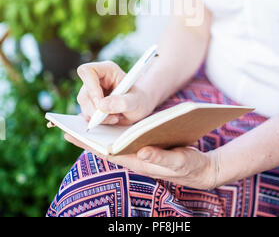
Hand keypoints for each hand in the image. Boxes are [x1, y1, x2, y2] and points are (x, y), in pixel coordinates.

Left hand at [64, 133, 216, 189]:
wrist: (198, 169)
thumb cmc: (188, 166)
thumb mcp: (178, 161)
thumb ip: (161, 158)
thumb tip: (141, 151)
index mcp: (139, 161)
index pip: (108, 153)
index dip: (89, 144)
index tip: (69, 134)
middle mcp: (135, 157)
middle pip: (106, 147)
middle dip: (88, 137)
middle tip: (68, 126)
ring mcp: (139, 153)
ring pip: (113, 143)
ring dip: (99, 134)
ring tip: (83, 122)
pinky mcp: (144, 148)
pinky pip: (124, 140)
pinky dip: (113, 132)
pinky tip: (109, 123)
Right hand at [76, 61, 155, 125]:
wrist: (140, 108)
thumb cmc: (140, 100)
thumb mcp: (136, 101)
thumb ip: (122, 102)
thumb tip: (102, 105)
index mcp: (107, 70)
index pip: (87, 71)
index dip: (91, 87)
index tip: (101, 102)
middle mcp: (96, 79)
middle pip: (84, 94)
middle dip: (96, 109)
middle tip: (113, 116)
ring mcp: (91, 92)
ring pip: (84, 106)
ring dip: (98, 117)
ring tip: (116, 117)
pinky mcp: (90, 104)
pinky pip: (86, 115)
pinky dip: (97, 121)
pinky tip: (111, 119)